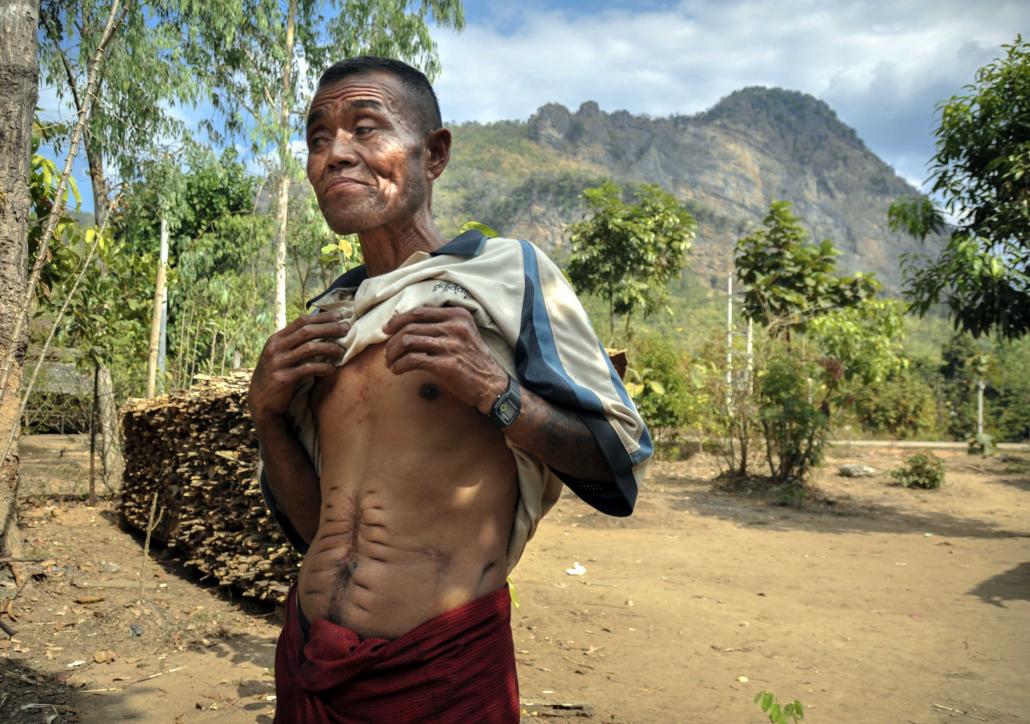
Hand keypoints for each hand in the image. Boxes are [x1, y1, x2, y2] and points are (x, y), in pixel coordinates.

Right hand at [248, 310, 348, 424]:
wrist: (260, 401)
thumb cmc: (277, 375)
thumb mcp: (280, 355)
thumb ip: (294, 343)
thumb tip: (320, 328)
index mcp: (276, 339)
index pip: (301, 321)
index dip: (322, 317)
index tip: (339, 316)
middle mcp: (275, 348)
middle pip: (307, 332)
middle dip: (329, 328)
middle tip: (346, 329)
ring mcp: (278, 363)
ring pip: (309, 348)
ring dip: (329, 348)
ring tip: (341, 351)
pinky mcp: (283, 379)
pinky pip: (308, 369)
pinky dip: (323, 368)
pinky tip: (332, 369)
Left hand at [382, 306, 506, 412]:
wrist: (491, 384)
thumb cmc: (472, 361)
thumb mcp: (461, 334)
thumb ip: (439, 326)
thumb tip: (402, 322)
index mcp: (458, 315)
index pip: (419, 312)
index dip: (398, 320)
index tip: (387, 330)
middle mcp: (454, 327)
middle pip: (410, 326)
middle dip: (392, 340)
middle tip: (387, 352)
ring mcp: (451, 345)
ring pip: (408, 341)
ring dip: (393, 353)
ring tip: (391, 362)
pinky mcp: (446, 364)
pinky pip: (413, 360)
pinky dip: (400, 365)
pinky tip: (397, 370)